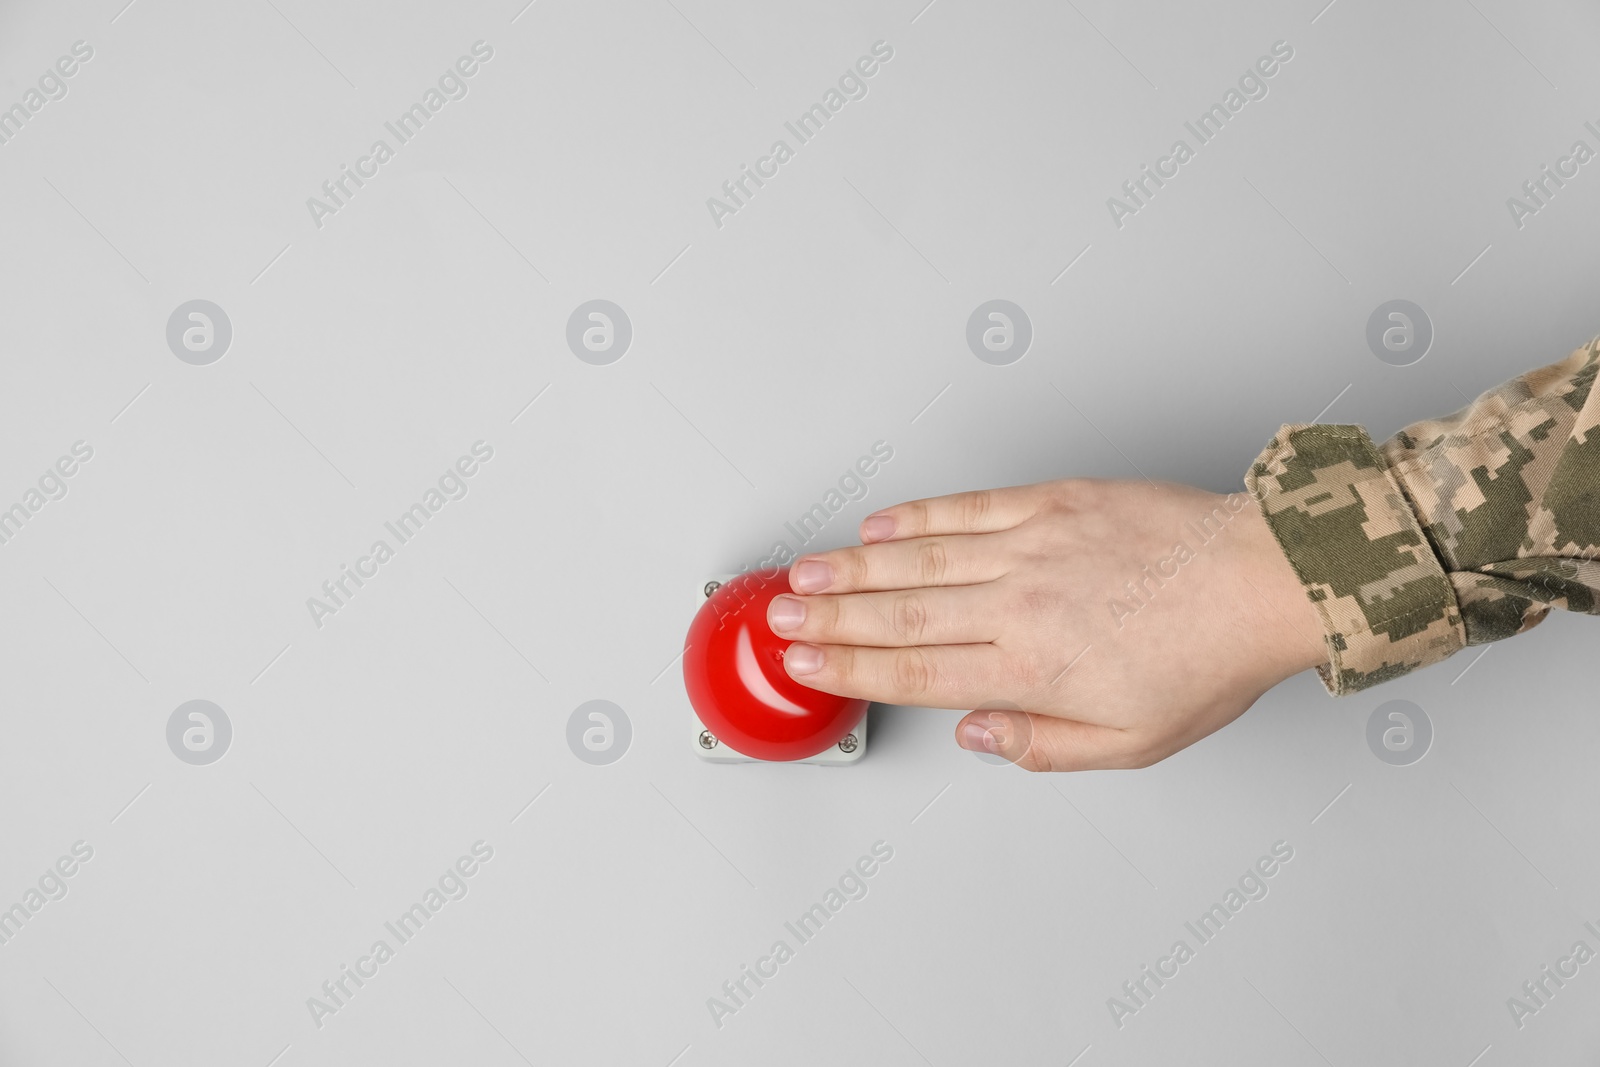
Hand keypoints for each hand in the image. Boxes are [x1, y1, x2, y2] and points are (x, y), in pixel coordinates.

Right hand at [770, 479, 1326, 770]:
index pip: (914, 671)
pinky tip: (879, 522)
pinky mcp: (1053, 501)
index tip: (804, 665)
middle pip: (898, 613)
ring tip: (802, 572)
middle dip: (826, 618)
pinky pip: (968, 507)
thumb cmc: (1207, 660)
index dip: (848, 668)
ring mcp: (1032, 545)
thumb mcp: (1133, 743)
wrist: (1261, 579)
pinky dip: (917, 515)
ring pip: (918, 557)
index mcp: (1033, 670)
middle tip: (776, 619)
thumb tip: (976, 734)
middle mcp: (1020, 605)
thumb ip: (1043, 746)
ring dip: (850, 566)